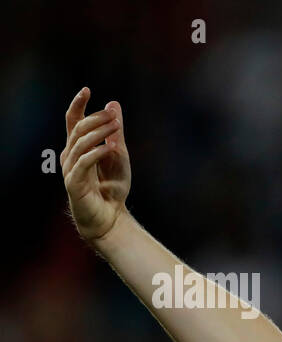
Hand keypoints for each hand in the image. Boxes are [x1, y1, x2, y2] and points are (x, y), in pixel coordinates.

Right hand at [61, 88, 131, 242]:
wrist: (109, 218)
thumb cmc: (112, 188)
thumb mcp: (118, 156)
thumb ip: (115, 133)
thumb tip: (113, 104)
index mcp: (78, 147)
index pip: (73, 120)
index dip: (77, 104)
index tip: (87, 89)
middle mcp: (70, 155)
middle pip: (78, 129)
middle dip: (96, 119)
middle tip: (114, 115)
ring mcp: (70, 169)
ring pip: (80, 143)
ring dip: (99, 133)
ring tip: (116, 128)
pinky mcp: (74, 183)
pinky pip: (84, 163)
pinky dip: (97, 152)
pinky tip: (110, 147)